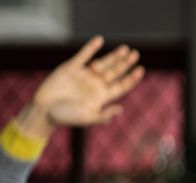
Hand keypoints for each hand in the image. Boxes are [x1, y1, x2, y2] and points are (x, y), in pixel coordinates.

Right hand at [20, 36, 143, 139]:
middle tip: (135, 54)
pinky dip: (91, 48)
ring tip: (125, 48)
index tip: (141, 69)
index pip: (121, 85)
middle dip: (125, 63)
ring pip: (103, 63)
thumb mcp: (87, 118)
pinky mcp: (70, 68)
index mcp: (102, 96)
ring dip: (113, 56)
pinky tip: (100, 40)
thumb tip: (121, 109)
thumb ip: (103, 115)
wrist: (44, 110)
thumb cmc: (66, 118)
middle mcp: (95, 84)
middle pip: (115, 72)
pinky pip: (83, 56)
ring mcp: (84, 75)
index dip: (131, 78)